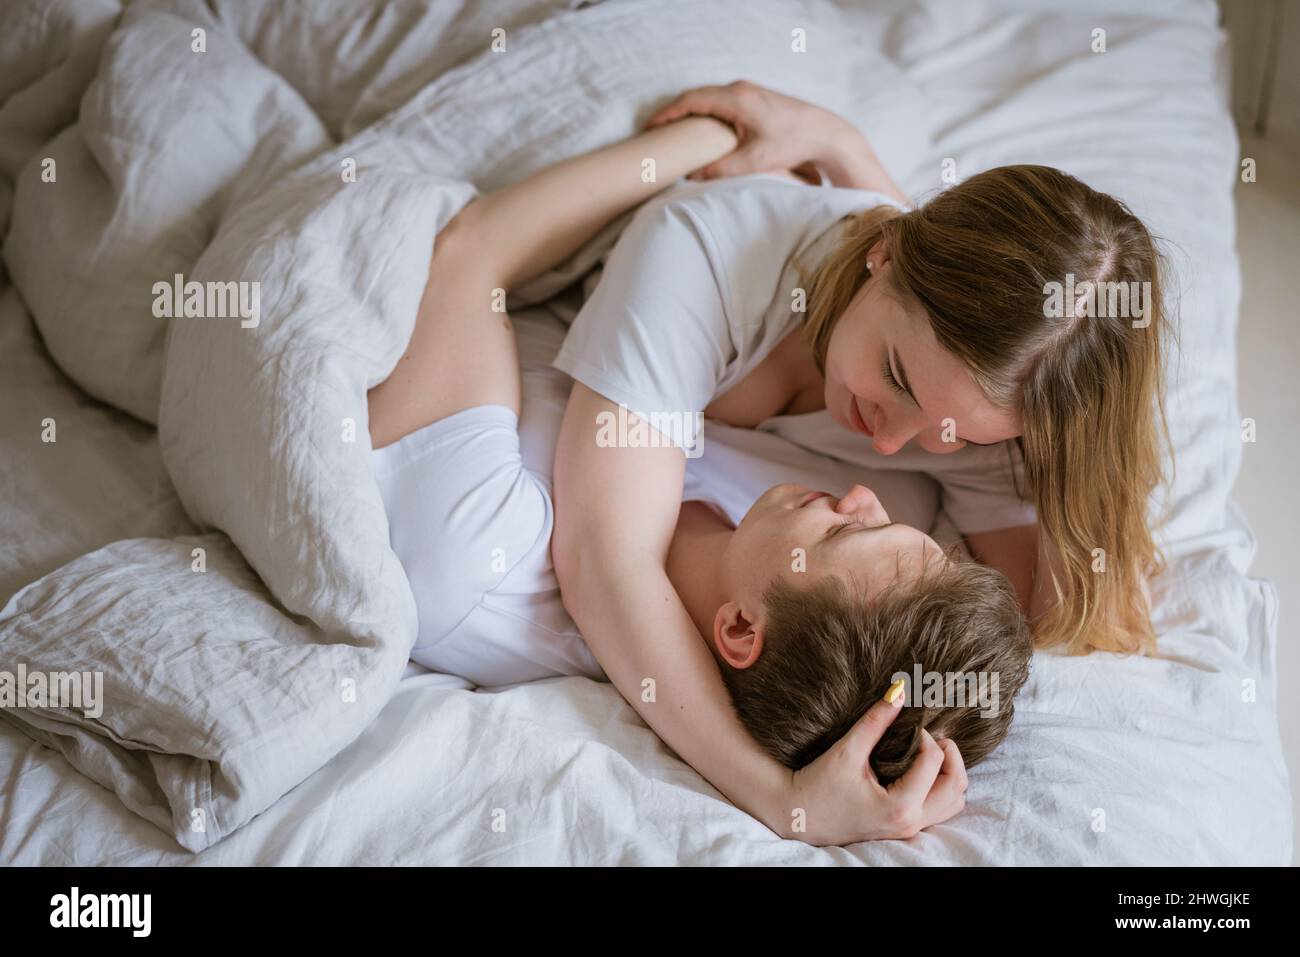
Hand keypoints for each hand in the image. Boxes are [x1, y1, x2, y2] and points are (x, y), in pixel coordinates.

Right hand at [645, 80, 858, 182]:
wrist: (826, 134)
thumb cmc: (793, 144)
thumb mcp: (753, 162)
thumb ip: (720, 169)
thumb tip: (692, 177)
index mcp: (736, 99)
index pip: (690, 101)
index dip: (667, 114)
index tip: (650, 128)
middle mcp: (741, 89)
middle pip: (697, 96)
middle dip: (674, 113)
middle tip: (656, 131)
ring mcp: (749, 90)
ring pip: (710, 98)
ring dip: (691, 112)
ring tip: (675, 131)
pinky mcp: (756, 97)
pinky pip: (722, 100)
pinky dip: (707, 112)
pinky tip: (703, 128)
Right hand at [776, 694, 968, 844]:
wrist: (798, 816)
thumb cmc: (818, 785)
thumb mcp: (847, 751)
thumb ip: (875, 721)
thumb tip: (899, 691)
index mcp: (899, 805)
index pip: (933, 761)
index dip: (924, 735)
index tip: (906, 724)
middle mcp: (910, 822)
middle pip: (955, 786)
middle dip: (950, 755)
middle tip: (931, 735)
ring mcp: (908, 829)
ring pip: (952, 802)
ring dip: (949, 774)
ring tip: (929, 752)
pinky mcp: (903, 828)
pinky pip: (938, 810)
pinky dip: (939, 788)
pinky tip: (921, 770)